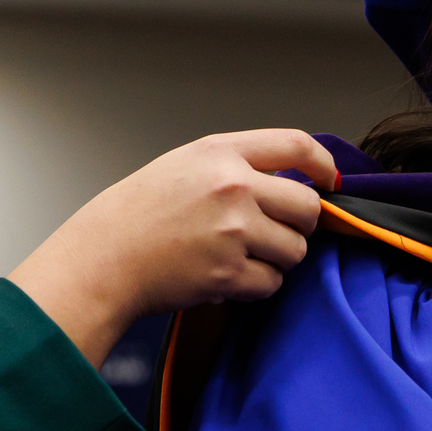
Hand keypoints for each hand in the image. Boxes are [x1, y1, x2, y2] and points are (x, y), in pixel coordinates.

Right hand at [3, 129, 337, 367]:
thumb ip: (236, 168)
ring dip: (276, 258)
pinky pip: (272, 283)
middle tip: (278, 233)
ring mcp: (232, 231)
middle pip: (308, 208)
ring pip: (295, 250)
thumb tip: (292, 185)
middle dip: (301, 225)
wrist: (102, 257)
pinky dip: (255, 285)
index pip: (295, 145)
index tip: (329, 180)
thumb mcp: (185, 167)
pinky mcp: (228, 272)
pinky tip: (224, 276)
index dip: (322, 164)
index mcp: (221, 153)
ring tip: (239, 256)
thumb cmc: (139, 214)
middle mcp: (233, 187)